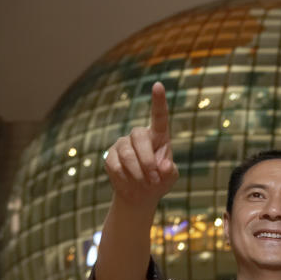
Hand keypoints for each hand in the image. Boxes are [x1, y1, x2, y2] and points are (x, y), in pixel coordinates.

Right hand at [104, 82, 177, 207]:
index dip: (158, 101)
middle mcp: (139, 135)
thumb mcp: (170, 178)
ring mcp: (122, 143)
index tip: (158, 85)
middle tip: (154, 179)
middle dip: (147, 161)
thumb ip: (170, 171)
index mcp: (159, 136)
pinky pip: (116, 165)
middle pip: (139, 137)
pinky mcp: (110, 155)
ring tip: (146, 183)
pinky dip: (126, 177)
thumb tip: (164, 165)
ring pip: (127, 154)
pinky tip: (131, 181)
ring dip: (139, 173)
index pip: (159, 116)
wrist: (140, 194)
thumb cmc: (160, 181)